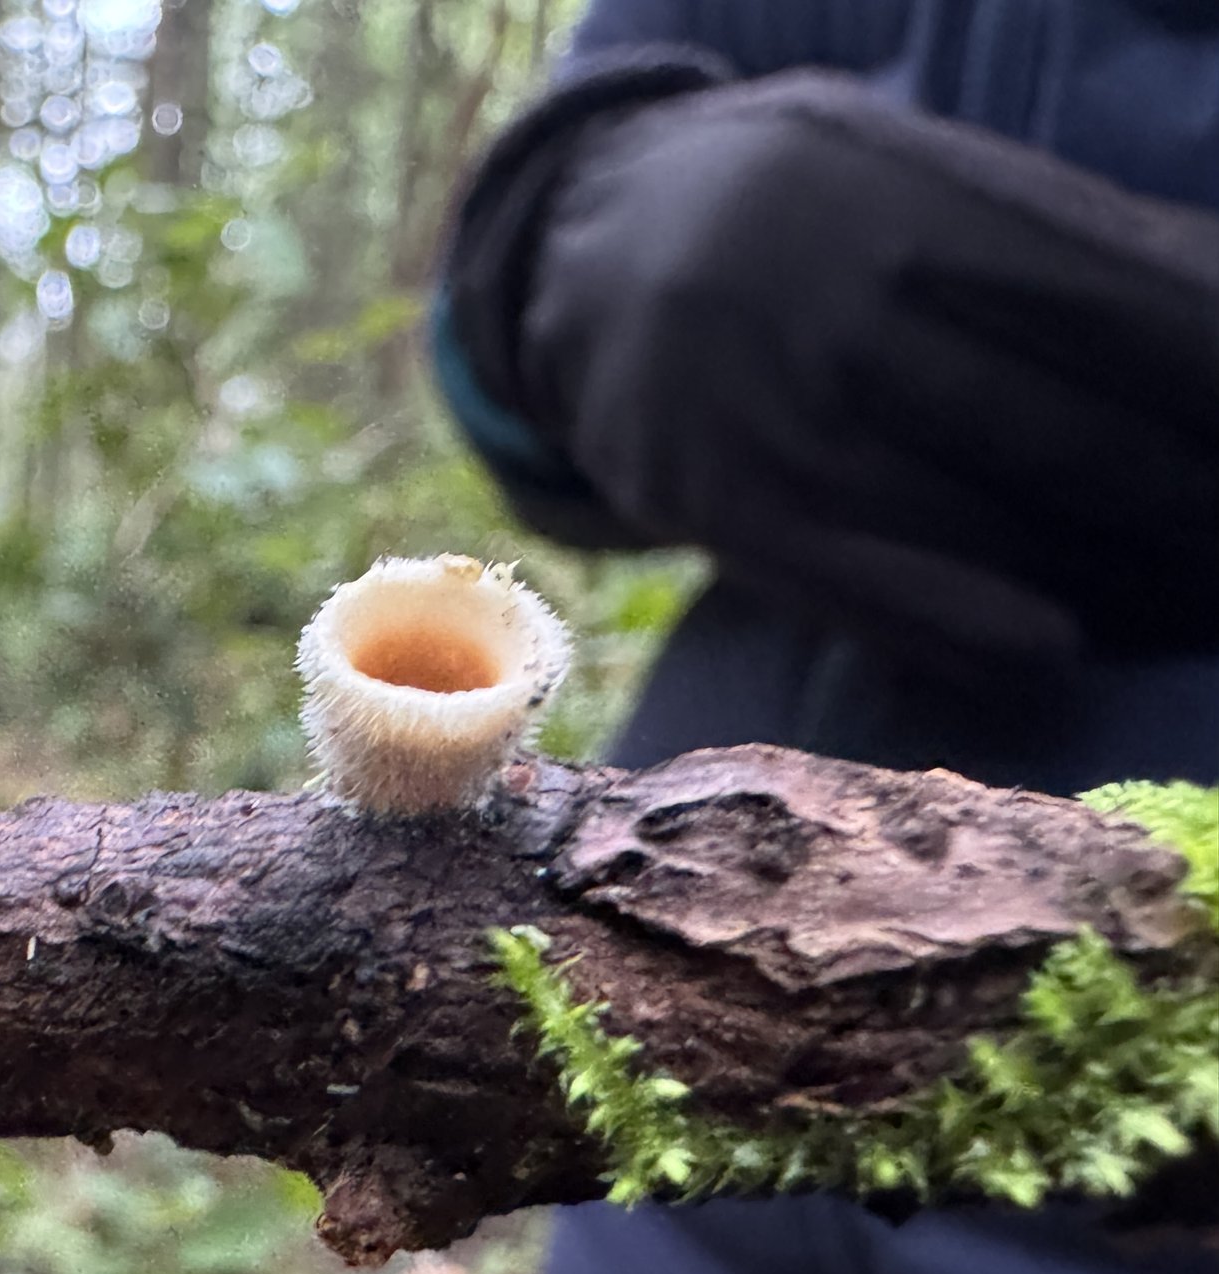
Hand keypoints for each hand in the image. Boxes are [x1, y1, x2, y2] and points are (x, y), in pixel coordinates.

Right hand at [445, 67, 1218, 662]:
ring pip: (974, 521)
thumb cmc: (799, 208)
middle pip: (1062, 432)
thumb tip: (1211, 317)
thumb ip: (1044, 238)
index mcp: (910, 198)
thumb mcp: (910, 167)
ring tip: (1181, 596)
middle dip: (1180, 497)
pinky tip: (1052, 644)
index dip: (1210, 385)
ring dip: (1100, 572)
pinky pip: (858, 587)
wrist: (581, 250)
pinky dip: (962, 625)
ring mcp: (769, 414)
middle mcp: (835, 307)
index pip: (1119, 309)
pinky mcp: (714, 503)